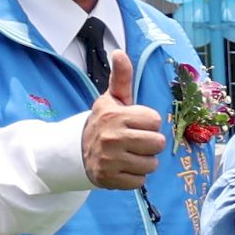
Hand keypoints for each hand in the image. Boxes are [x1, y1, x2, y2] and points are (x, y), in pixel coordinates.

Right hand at [80, 51, 168, 191]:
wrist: (76, 151)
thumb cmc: (104, 122)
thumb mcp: (112, 99)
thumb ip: (121, 77)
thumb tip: (119, 52)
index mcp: (116, 115)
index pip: (155, 121)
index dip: (148, 123)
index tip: (135, 124)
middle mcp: (112, 137)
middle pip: (157, 143)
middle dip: (150, 144)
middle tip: (134, 141)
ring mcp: (110, 160)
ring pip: (151, 164)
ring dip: (144, 162)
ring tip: (129, 155)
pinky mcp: (110, 179)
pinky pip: (140, 181)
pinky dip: (134, 177)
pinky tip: (123, 168)